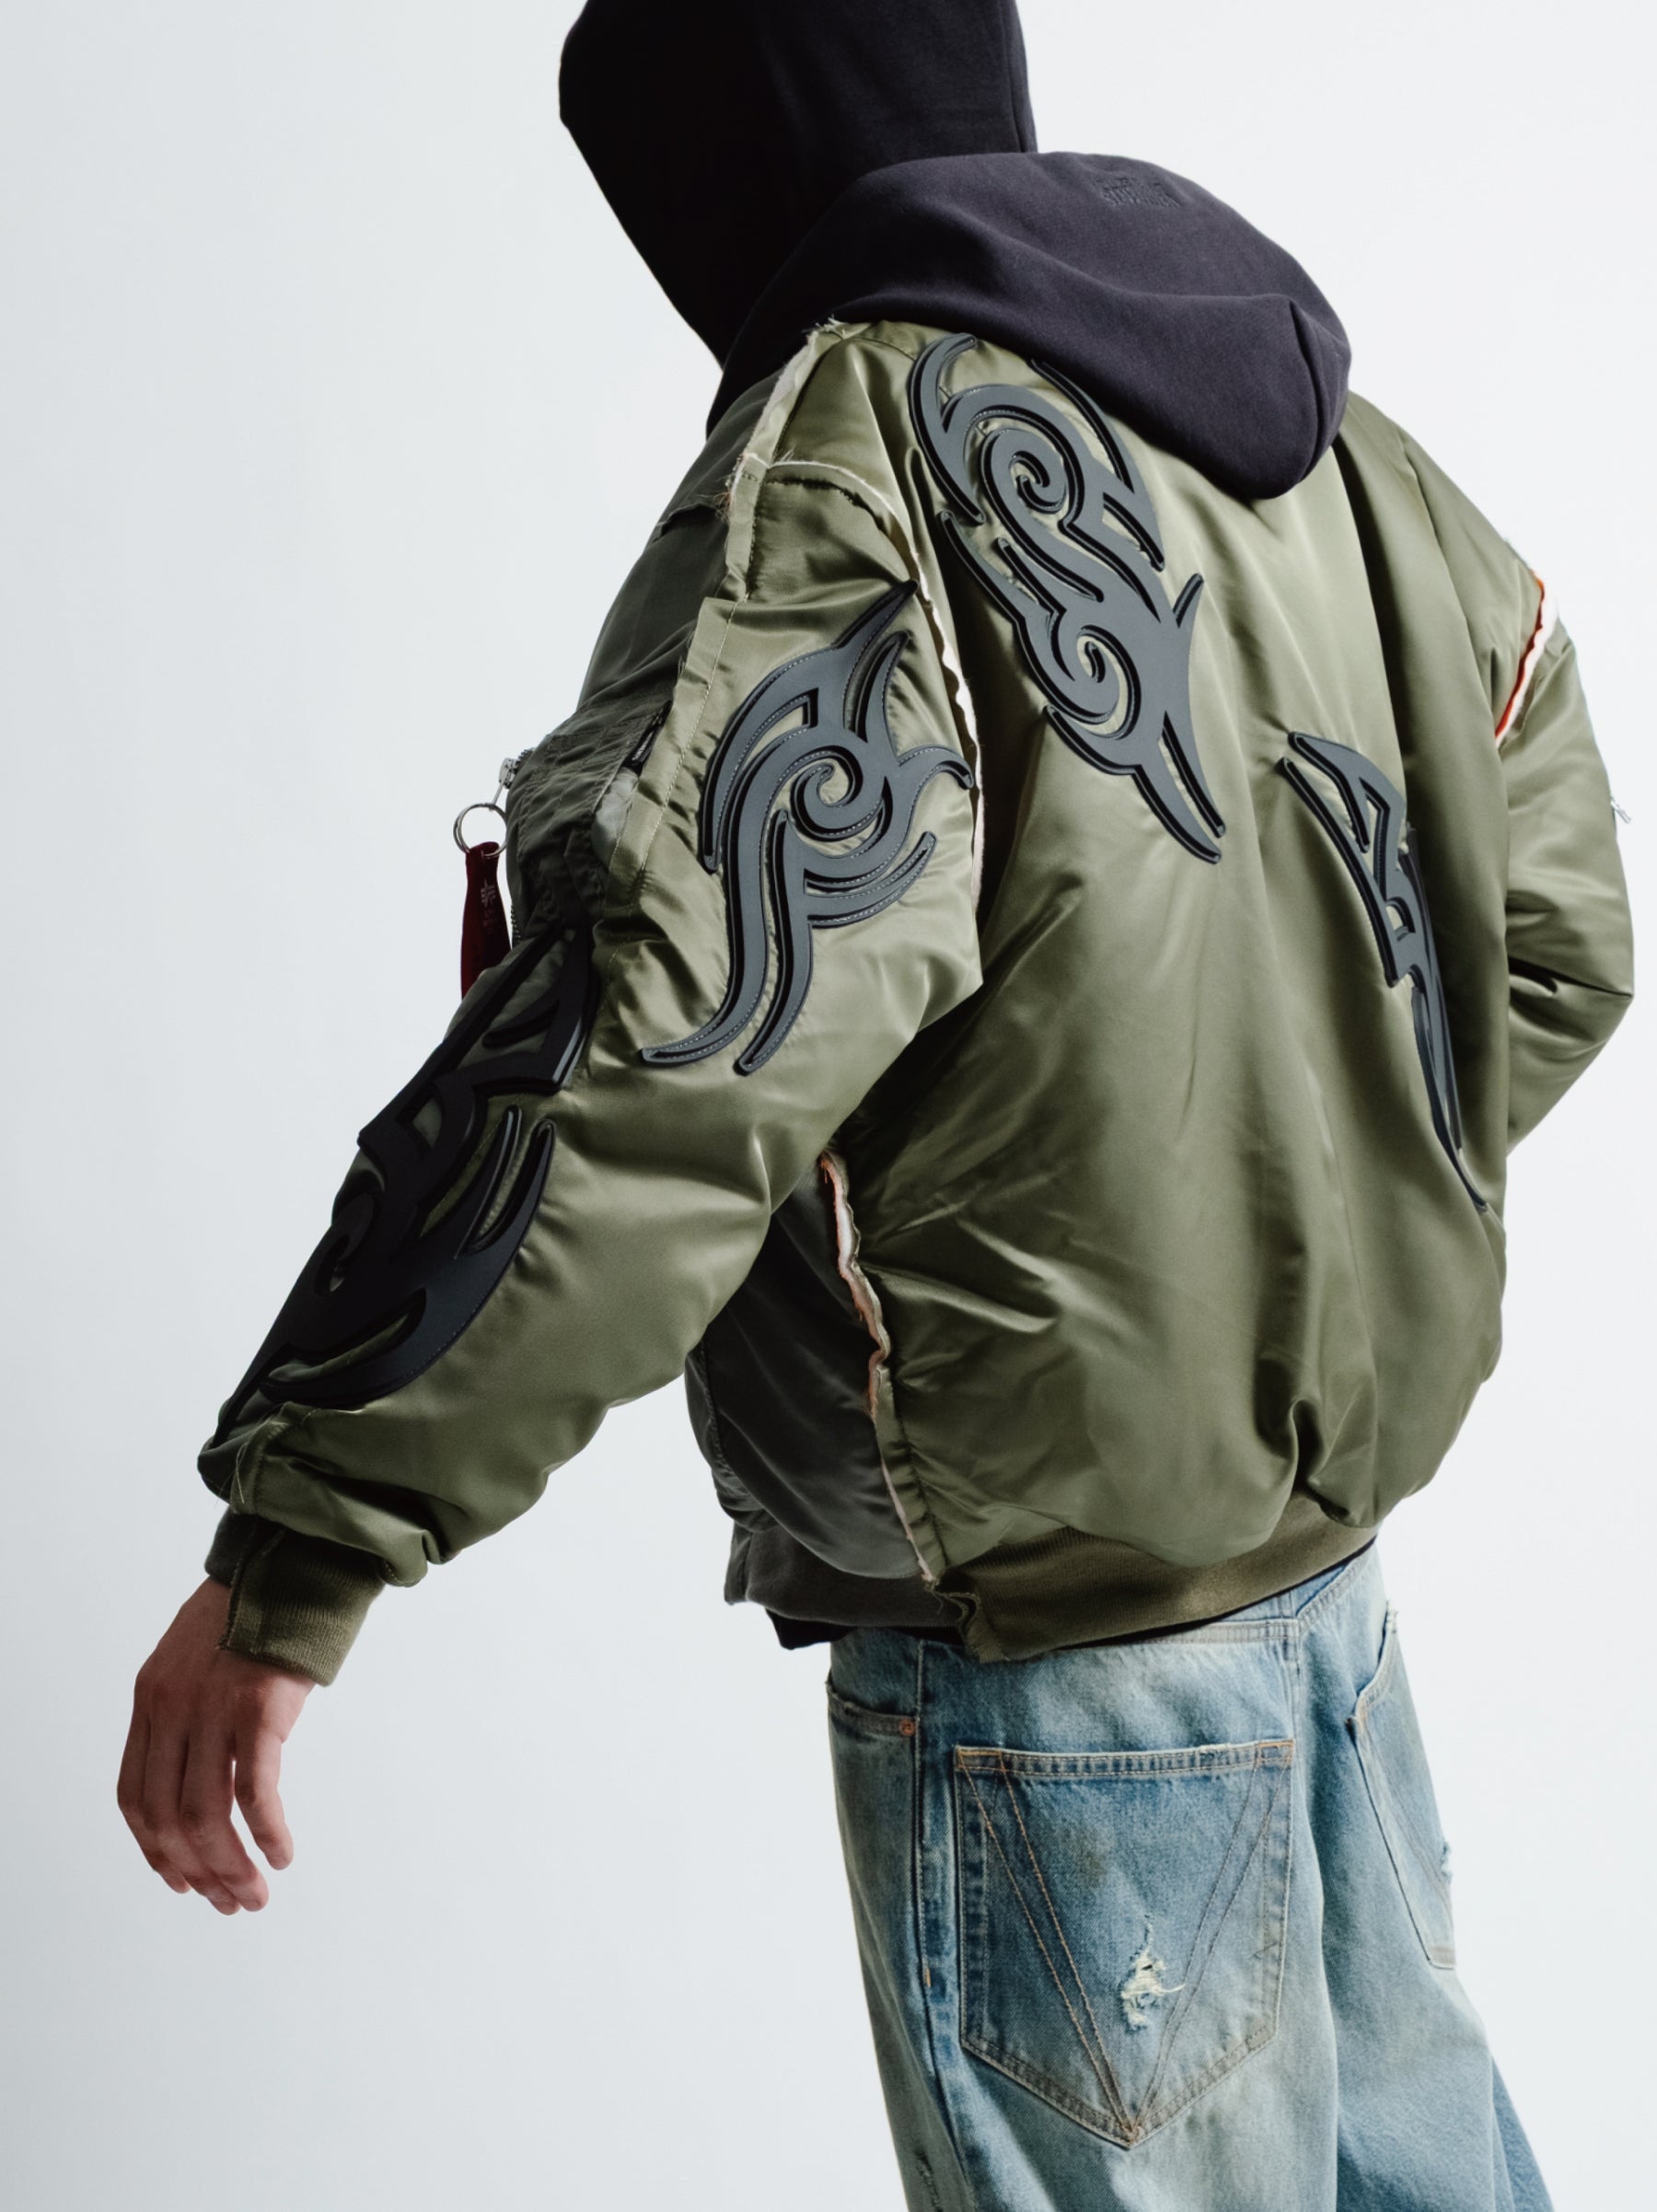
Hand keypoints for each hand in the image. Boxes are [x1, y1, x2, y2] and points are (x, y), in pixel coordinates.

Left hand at [118, 1578, 312, 1912]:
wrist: (294, 1560)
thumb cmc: (258, 1611)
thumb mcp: (197, 1659)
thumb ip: (188, 1711)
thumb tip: (203, 1776)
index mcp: (152, 1698)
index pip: (136, 1796)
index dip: (155, 1849)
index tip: (183, 1879)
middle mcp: (173, 1707)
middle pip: (170, 1815)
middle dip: (198, 1870)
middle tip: (231, 1901)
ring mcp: (214, 1707)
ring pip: (207, 1814)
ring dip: (232, 1865)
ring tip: (256, 1892)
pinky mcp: (259, 1708)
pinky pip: (255, 1790)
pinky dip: (266, 1831)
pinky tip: (281, 1854)